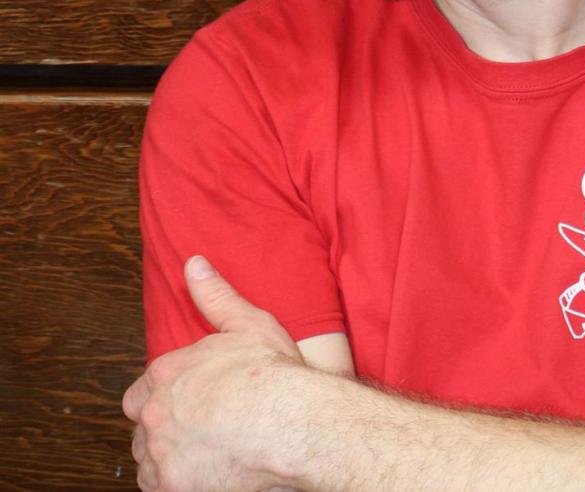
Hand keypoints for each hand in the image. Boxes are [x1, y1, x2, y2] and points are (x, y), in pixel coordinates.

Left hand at [123, 255, 306, 490]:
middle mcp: (155, 413)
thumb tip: (193, 264)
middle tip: (199, 429)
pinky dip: (177, 481)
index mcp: (166, 373)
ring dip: (168, 456)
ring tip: (204, 452)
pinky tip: (204, 473)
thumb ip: (216, 296)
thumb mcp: (248, 324)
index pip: (143, 389)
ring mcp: (162, 453)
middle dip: (164, 426)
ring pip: (150, 459)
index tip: (190, 401)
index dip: (166, 396)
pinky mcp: (173, 486)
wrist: (291, 423)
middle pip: (144, 425)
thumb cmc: (273, 378)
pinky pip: (160, 487)